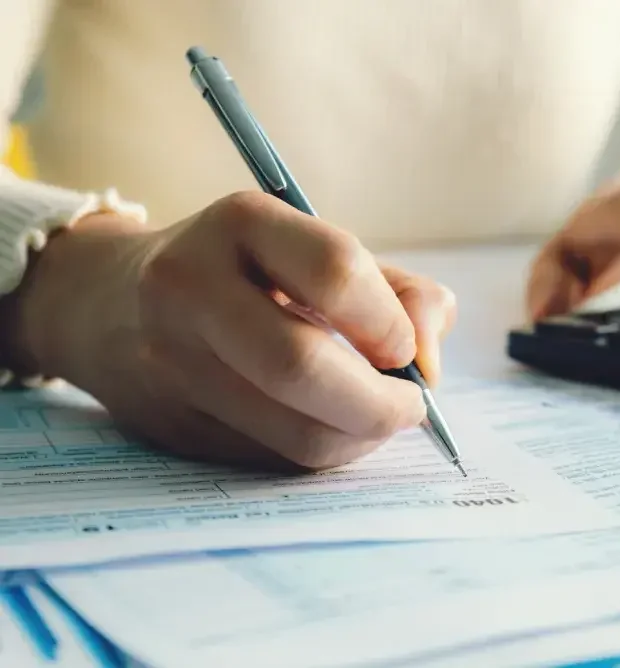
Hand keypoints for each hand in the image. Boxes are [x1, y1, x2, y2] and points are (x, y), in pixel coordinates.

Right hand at [5, 191, 455, 470]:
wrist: (112, 302)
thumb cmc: (248, 273)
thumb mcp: (319, 251)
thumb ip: (400, 292)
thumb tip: (429, 363)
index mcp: (242, 224)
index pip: (335, 273)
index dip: (391, 323)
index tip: (407, 349)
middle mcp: (192, 287)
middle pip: (302, 366)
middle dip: (380, 404)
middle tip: (412, 406)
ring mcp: (174, 360)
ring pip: (292, 431)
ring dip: (359, 437)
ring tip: (377, 417)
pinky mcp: (174, 423)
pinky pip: (274, 458)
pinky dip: (324, 451)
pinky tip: (332, 427)